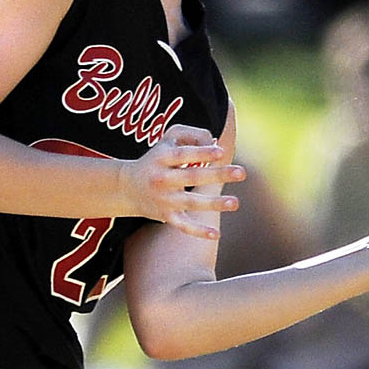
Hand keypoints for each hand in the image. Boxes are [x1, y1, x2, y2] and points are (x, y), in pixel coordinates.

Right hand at [119, 124, 245, 238]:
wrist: (127, 187)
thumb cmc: (157, 157)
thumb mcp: (169, 139)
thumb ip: (192, 134)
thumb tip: (215, 143)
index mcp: (162, 157)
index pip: (183, 154)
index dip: (202, 153)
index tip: (221, 152)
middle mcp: (161, 179)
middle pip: (192, 177)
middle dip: (217, 175)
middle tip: (241, 172)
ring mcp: (164, 199)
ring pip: (191, 202)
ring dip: (214, 204)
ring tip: (236, 202)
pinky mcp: (166, 216)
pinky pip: (183, 226)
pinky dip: (198, 231)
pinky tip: (216, 234)